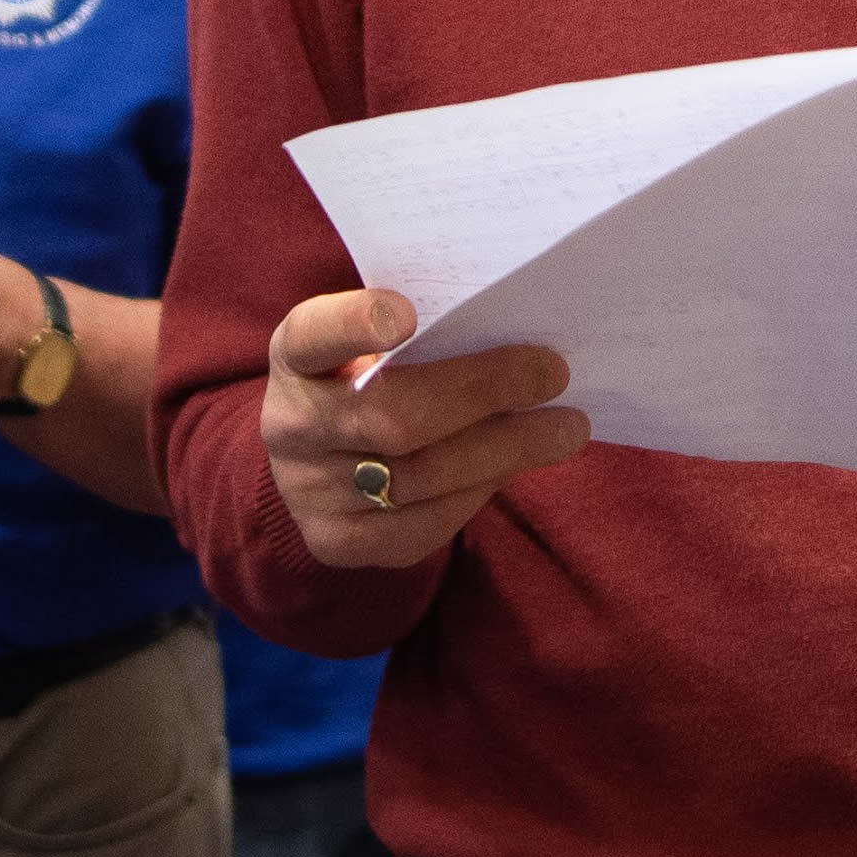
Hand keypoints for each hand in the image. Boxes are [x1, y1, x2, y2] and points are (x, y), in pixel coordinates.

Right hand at [262, 288, 588, 568]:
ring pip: (420, 477)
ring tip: (566, 429)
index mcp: (295, 357)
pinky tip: (510, 467)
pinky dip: (476, 494)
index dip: (354, 324)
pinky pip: (419, 527)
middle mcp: (290, 424)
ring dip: (506, 450)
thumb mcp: (370, 343)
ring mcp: (306, 491)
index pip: (313, 335)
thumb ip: (422, 333)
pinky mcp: (335, 541)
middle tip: (554, 374)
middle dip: (485, 392)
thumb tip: (518, 331)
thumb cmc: (368, 378)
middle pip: (394, 415)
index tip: (407, 314)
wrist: (317, 458)